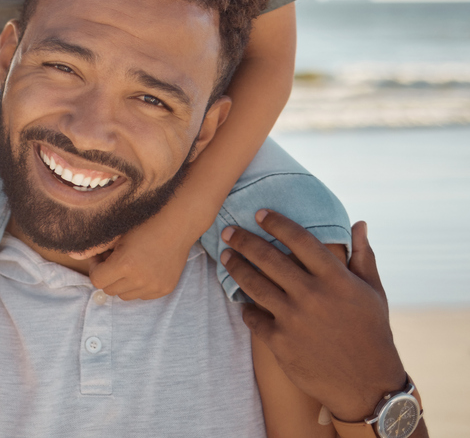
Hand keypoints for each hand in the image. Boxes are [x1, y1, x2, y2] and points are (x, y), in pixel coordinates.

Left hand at [87, 209, 195, 299]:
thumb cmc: (144, 224)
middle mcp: (140, 280)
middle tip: (114, 259)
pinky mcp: (165, 289)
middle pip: (110, 290)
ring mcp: (154, 286)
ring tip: (129, 263)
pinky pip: (143, 295)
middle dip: (108, 276)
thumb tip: (73, 256)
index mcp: (125, 265)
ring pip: (126, 296)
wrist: (177, 224)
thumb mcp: (116, 234)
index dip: (96, 268)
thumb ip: (95, 248)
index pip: (97, 281)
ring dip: (123, 283)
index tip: (101, 257)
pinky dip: (139, 286)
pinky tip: (143, 268)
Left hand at [221, 211, 407, 422]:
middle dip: (243, 240)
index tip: (260, 213)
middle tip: (228, 231)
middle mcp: (313, 295)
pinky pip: (253, 317)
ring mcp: (294, 319)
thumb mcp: (374, 293)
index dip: (277, 223)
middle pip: (268, 258)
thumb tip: (359, 224)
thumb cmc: (372, 333)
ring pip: (253, 284)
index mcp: (337, 280)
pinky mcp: (281, 342)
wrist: (369, 386)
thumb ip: (364, 257)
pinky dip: (245, 307)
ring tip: (225, 257)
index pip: (300, 240)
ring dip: (235, 267)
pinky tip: (241, 300)